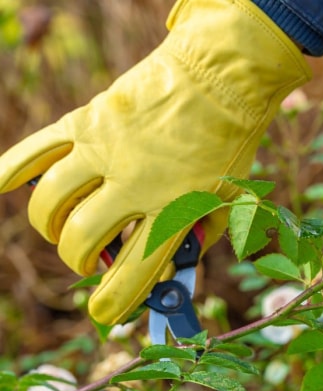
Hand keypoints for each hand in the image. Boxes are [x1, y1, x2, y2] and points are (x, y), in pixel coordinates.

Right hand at [0, 0, 309, 324]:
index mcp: (175, 207)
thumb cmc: (230, 143)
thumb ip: (196, 240)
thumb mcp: (228, 201)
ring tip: (70, 227)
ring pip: (50, 205)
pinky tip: (0, 185)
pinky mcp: (86, 121)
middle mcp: (133, 182)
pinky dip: (10, 171)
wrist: (222, 75)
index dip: (115, 302)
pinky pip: (34, 151)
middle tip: (94, 259)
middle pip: (81, 242)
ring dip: (53, 228)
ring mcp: (103, 150)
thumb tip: (163, 272)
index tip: (105, 314)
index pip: (133, 272)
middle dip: (82, 263)